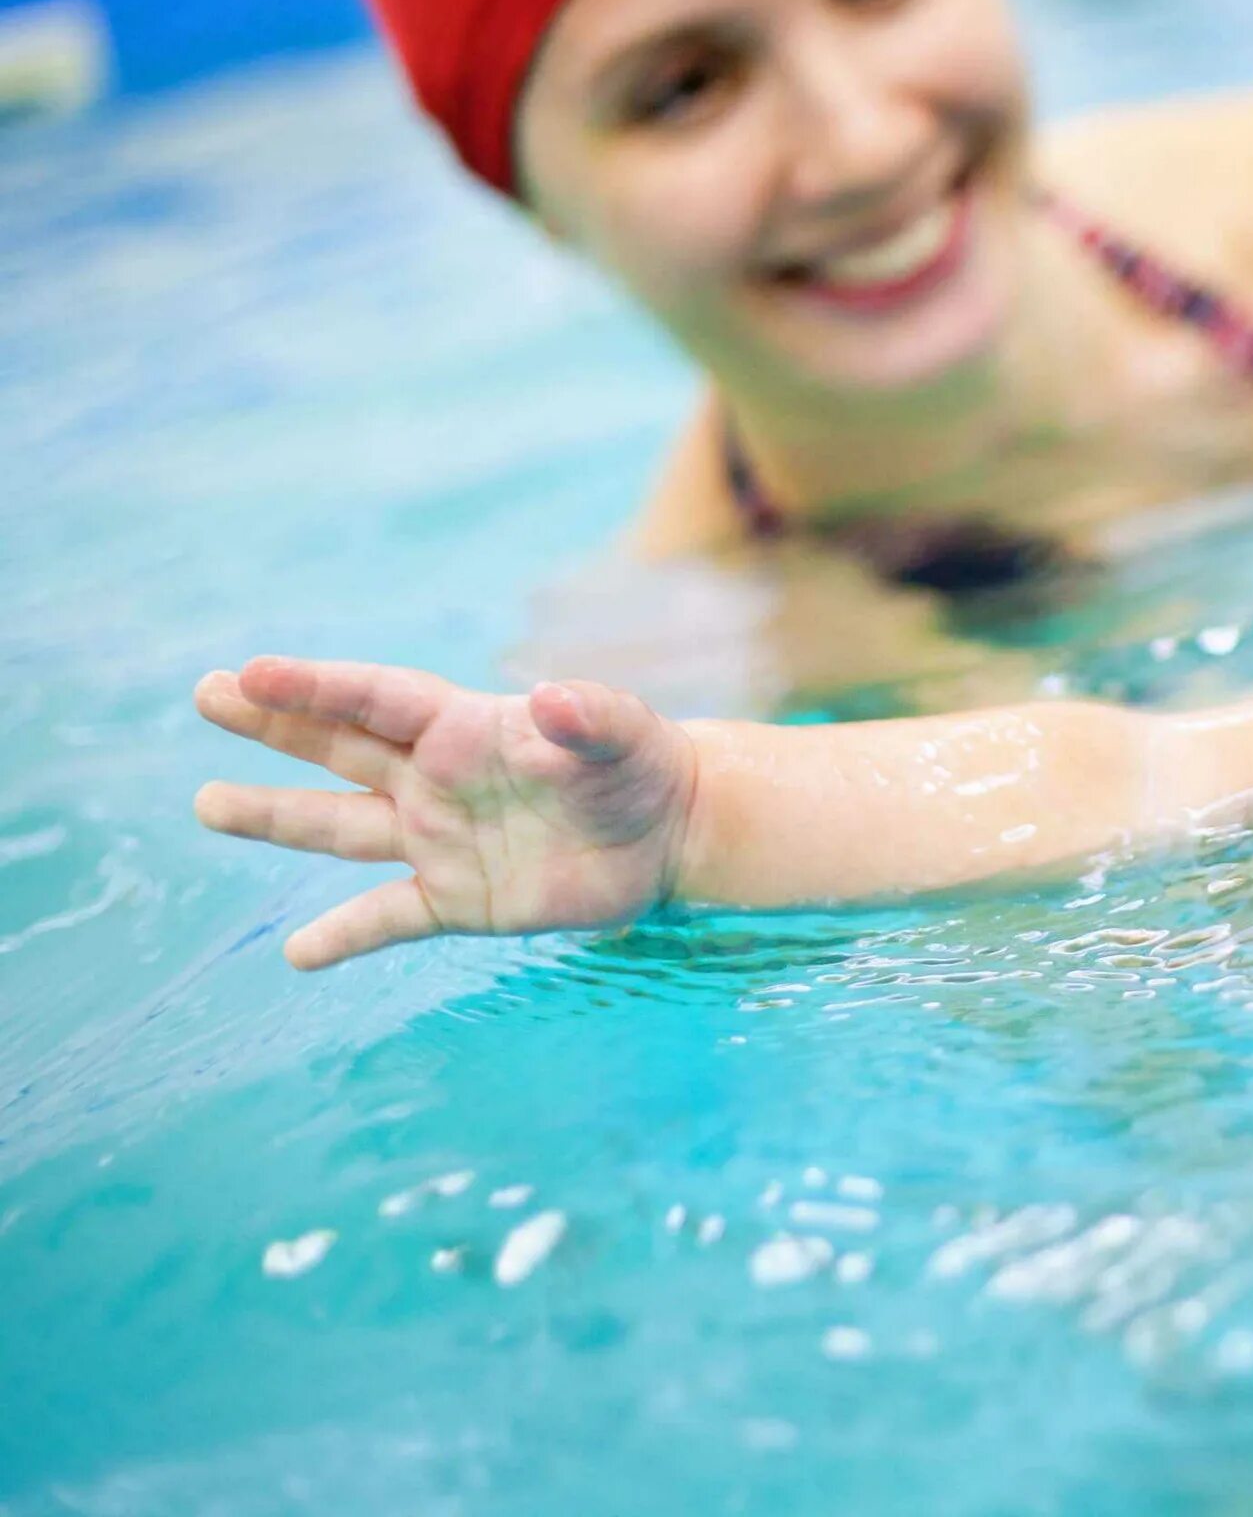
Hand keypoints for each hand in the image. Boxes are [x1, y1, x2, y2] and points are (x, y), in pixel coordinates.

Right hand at [194, 656, 700, 969]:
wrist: (671, 831)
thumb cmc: (644, 764)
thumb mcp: (626, 732)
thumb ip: (590, 716)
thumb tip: (551, 700)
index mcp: (466, 727)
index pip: (377, 700)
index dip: (317, 687)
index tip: (252, 673)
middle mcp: (436, 779)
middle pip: (340, 746)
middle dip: (274, 722)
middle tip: (205, 694)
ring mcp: (440, 839)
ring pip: (342, 827)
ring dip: (276, 816)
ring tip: (208, 804)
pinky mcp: (459, 899)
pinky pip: (387, 918)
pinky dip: (344, 936)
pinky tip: (297, 955)